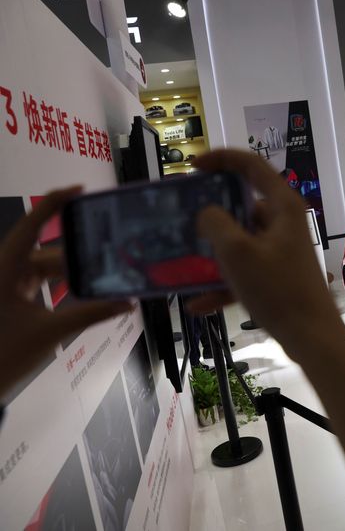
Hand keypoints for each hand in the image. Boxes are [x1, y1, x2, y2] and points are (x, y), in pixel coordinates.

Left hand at [0, 188, 131, 397]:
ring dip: (73, 271)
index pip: (31, 223)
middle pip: (45, 249)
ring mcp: (5, 284)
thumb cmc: (6, 354)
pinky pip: (38, 283)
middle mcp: (3, 269)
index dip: (55, 202)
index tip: (83, 191)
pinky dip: (62, 284)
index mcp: (5, 267)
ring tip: (107, 271)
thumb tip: (130, 303)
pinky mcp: (8, 299)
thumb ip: (92, 313)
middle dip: (79, 251)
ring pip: (44, 267)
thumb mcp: (52, 332)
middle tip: (114, 248)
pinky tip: (86, 289)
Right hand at [187, 149, 340, 357]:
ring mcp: (282, 249)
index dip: (221, 159)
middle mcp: (284, 222)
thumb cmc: (277, 289)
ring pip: (240, 242)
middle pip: (242, 206)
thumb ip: (215, 223)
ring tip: (182, 263)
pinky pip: (245, 271)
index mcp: (282, 206)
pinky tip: (198, 306)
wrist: (311, 336)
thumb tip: (207, 213)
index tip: (193, 166)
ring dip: (212, 254)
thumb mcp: (237, 252)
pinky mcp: (279, 275)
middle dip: (210, 214)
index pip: (251, 166)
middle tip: (181, 219)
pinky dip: (224, 284)